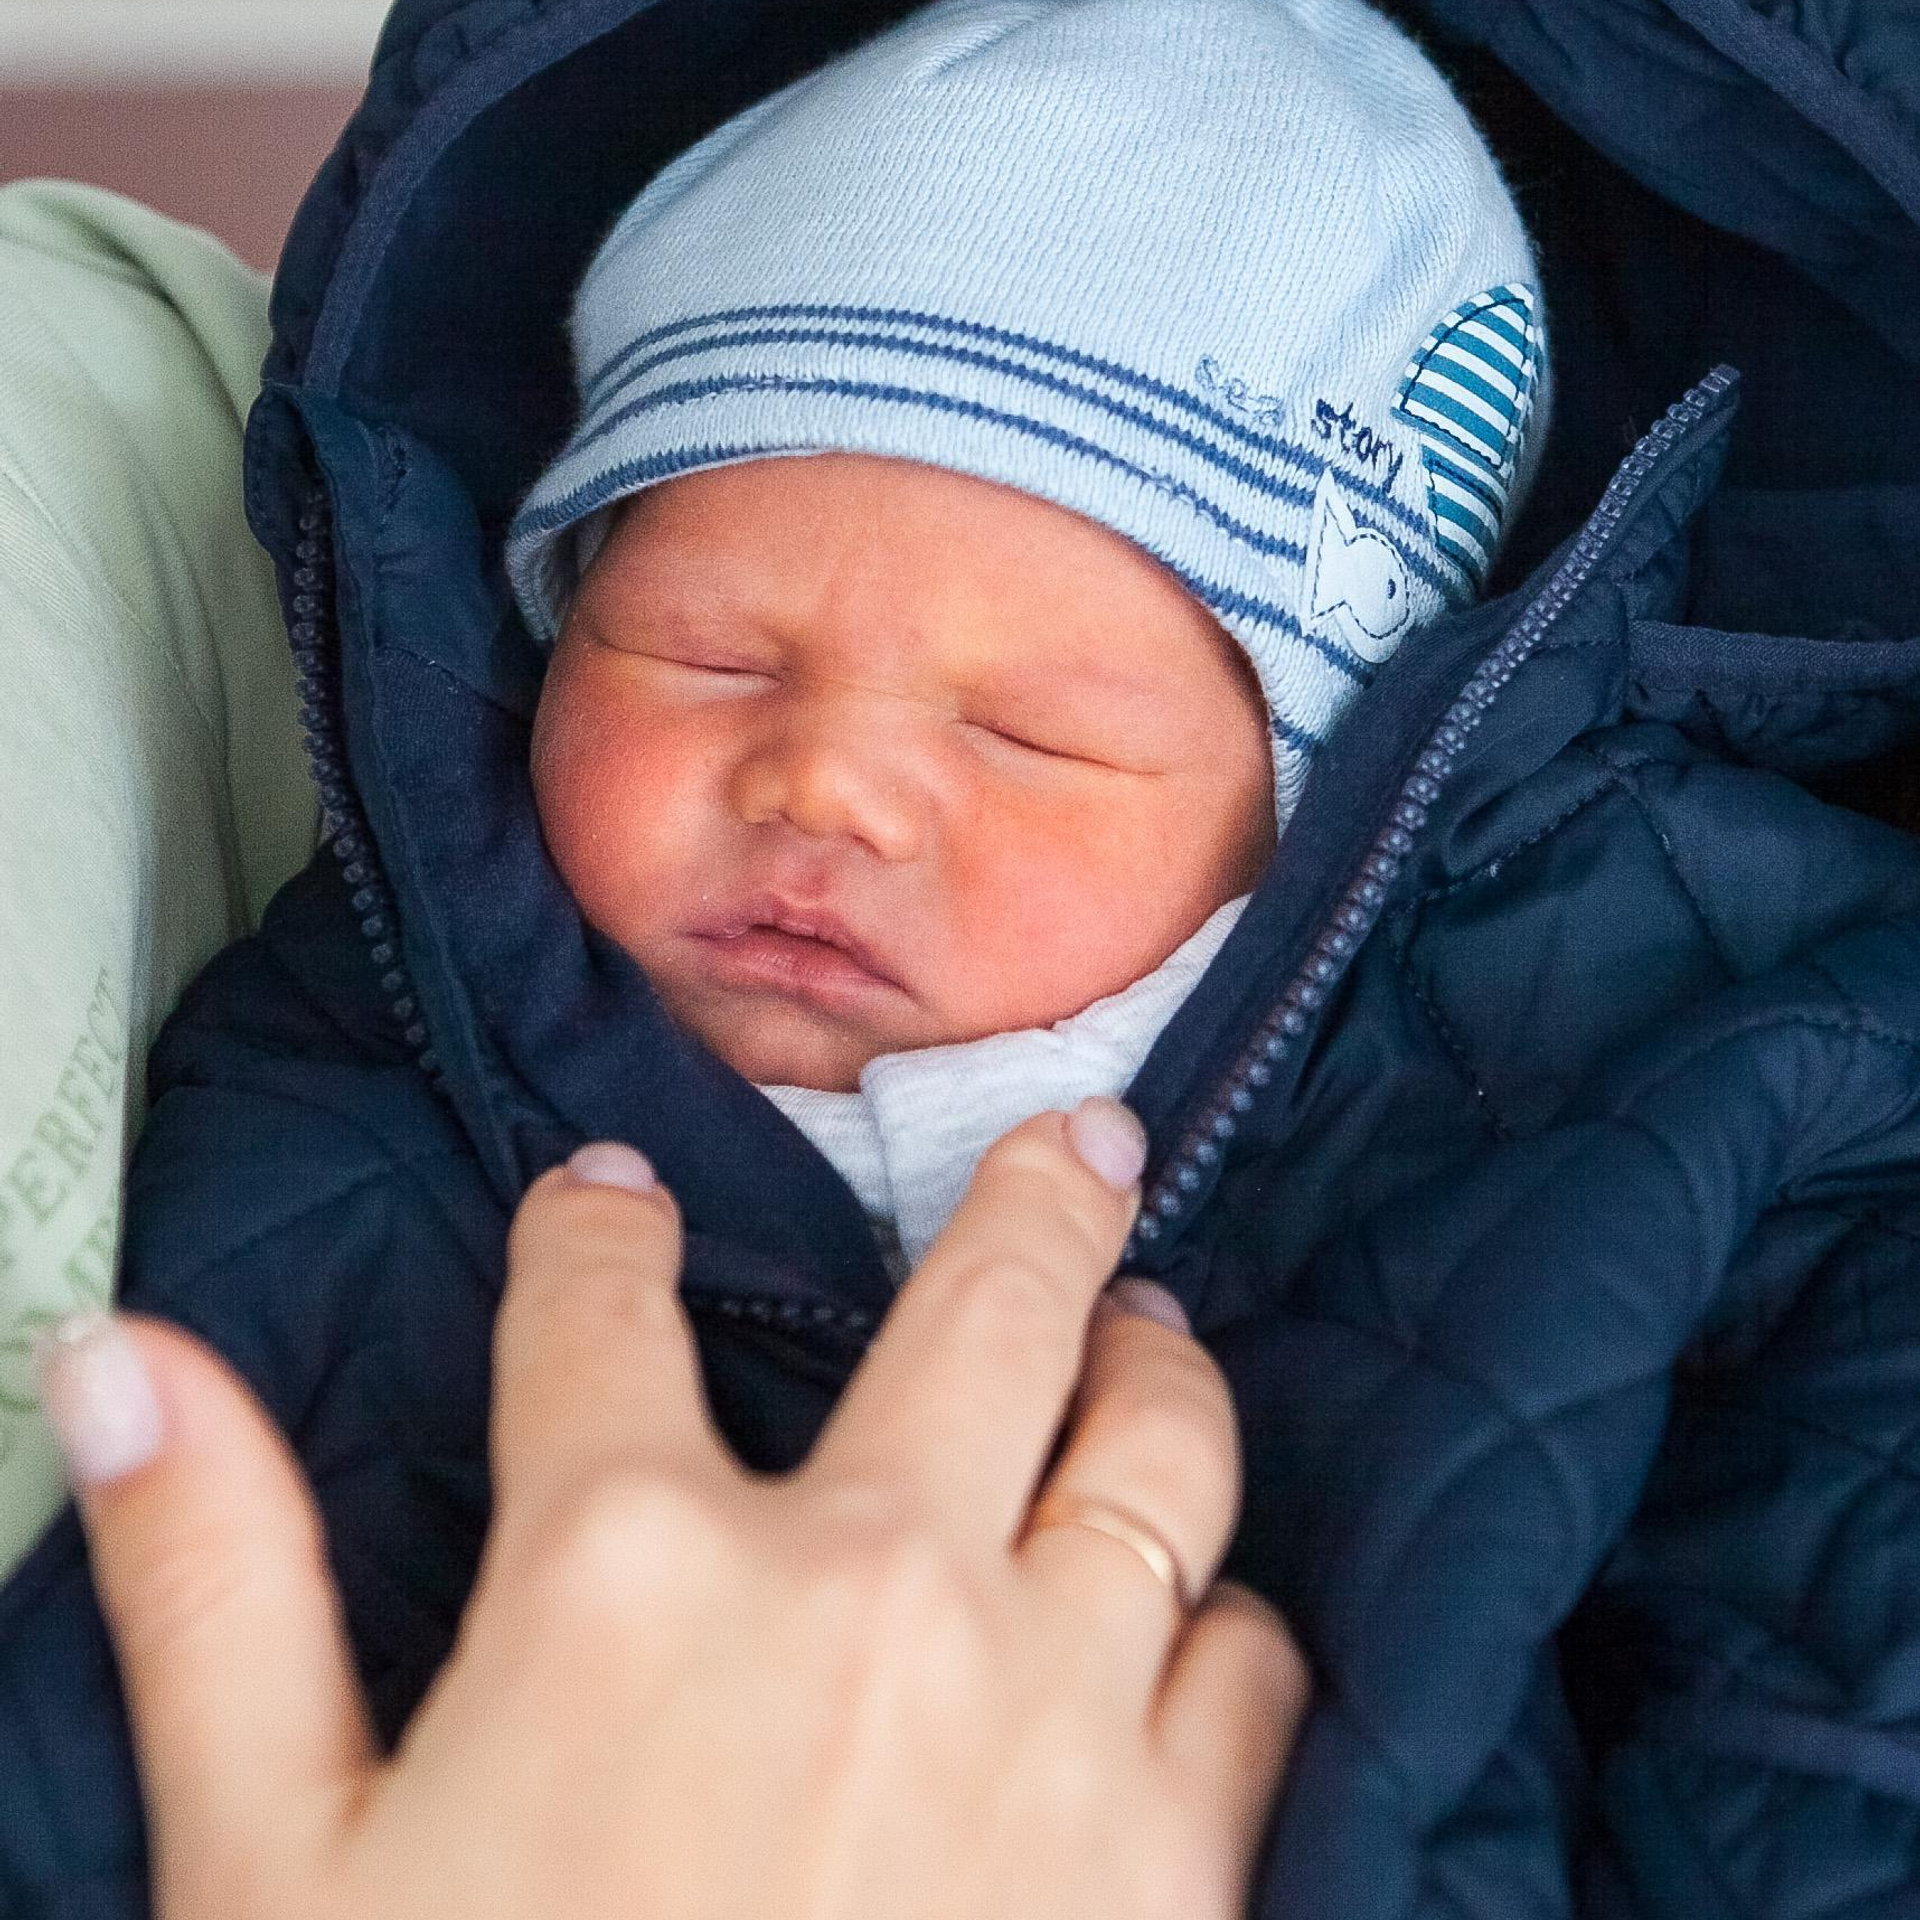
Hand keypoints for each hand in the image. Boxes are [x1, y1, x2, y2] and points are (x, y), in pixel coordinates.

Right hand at [36, 1098, 1307, 1918]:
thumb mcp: (270, 1874)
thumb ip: (215, 1591)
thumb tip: (123, 1363)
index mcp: (624, 1573)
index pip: (601, 1311)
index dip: (598, 1235)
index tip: (610, 1201)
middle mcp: (862, 1590)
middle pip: (990, 1308)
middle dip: (1040, 1198)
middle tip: (1087, 1138)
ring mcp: (1041, 1711)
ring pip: (1158, 1451)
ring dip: (1158, 1376)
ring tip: (1153, 1335)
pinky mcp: (1172, 1865)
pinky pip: (1247, 1663)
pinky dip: (1224, 1620)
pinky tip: (1196, 1616)